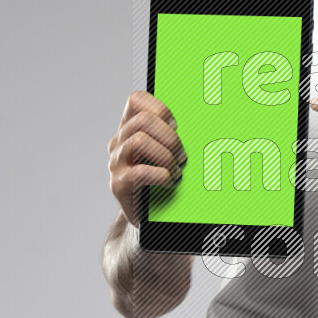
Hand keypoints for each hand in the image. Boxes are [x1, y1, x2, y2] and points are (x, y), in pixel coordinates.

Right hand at [107, 91, 186, 226]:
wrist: (144, 216)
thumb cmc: (158, 179)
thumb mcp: (163, 152)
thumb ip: (170, 136)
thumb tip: (201, 123)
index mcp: (129, 128)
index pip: (135, 100)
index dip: (159, 108)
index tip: (176, 125)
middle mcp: (119, 142)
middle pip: (142, 120)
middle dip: (170, 136)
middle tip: (182, 155)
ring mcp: (116, 162)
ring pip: (139, 140)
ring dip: (166, 155)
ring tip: (176, 169)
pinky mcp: (118, 184)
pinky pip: (141, 171)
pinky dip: (161, 175)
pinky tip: (169, 182)